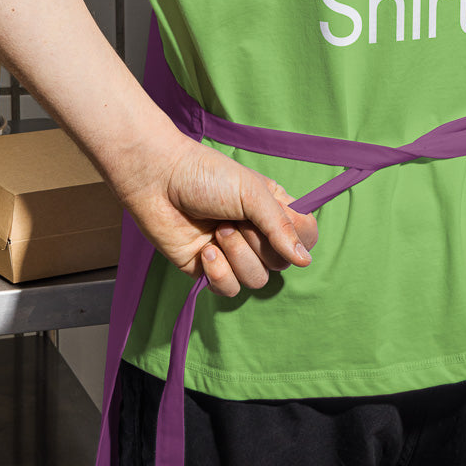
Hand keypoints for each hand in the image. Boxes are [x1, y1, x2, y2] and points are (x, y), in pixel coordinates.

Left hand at [118, 136, 320, 298]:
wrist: (158, 181)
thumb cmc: (206, 176)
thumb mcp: (252, 192)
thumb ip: (281, 226)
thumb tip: (305, 262)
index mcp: (273, 209)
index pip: (306, 237)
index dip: (299, 238)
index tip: (279, 225)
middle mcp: (257, 233)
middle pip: (281, 263)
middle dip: (257, 244)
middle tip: (232, 220)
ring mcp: (233, 253)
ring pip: (256, 280)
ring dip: (236, 256)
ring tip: (216, 231)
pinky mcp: (209, 269)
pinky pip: (229, 289)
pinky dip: (218, 272)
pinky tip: (204, 250)